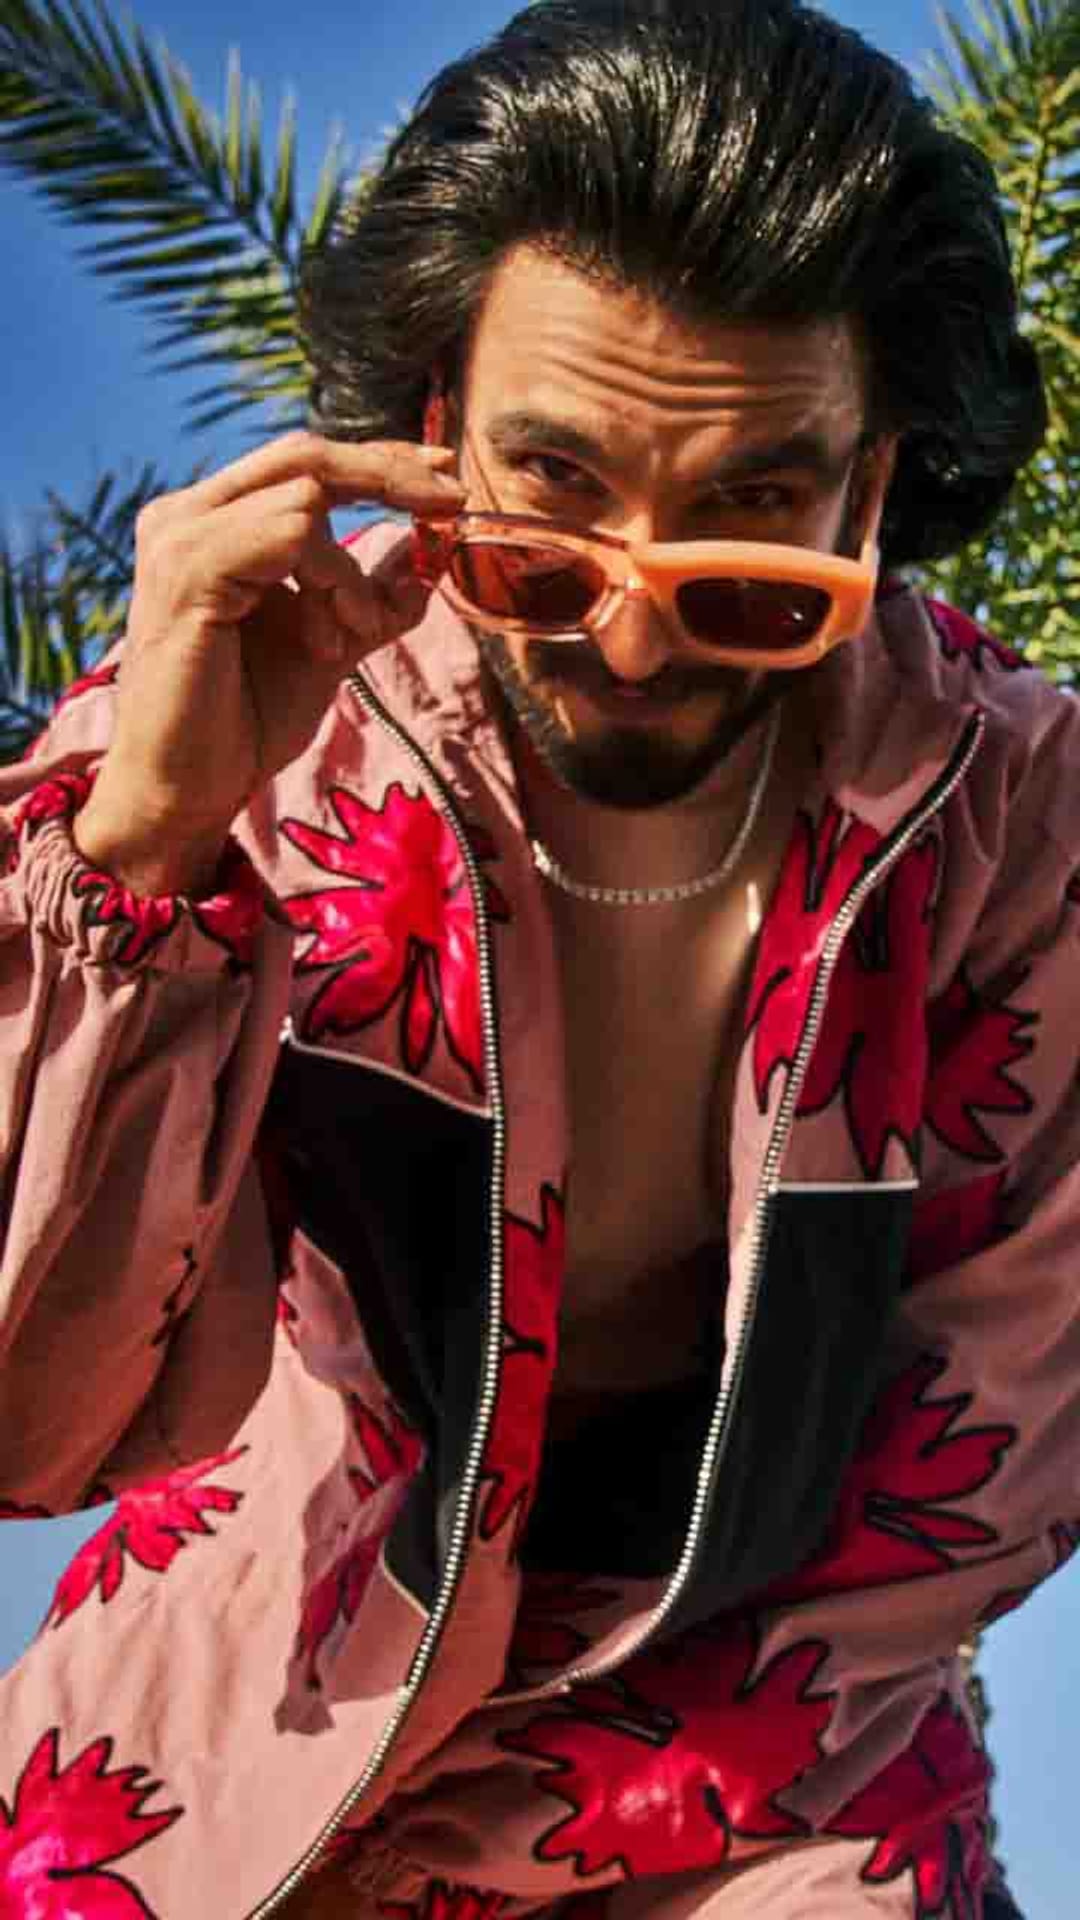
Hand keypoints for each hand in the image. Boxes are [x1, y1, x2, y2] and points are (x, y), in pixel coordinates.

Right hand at [74, 431, 463, 893]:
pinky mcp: (189, 571)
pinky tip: (330, 642)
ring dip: (352, 573)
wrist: (188, 789)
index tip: (448, 474)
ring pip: (306, 498)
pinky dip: (332, 581)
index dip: (380, 460)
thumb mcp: (327, 646)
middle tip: (453, 503)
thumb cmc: (244, 721)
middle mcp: (185, 515)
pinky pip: (290, 536)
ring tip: (349, 637)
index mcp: (210, 523)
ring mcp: (180, 538)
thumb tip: (426, 555)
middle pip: (305, 455)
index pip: (303, 462)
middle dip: (391, 473)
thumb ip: (367, 597)